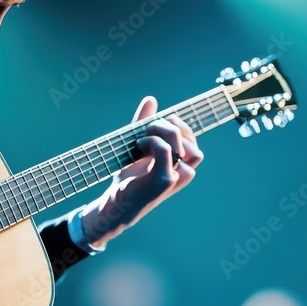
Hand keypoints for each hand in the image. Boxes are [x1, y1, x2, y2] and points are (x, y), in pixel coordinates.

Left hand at [79, 96, 203, 246]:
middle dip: (173, 127)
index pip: (192, 140)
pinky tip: (139, 145)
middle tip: (148, 128)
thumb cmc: (127, 180)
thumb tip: (151, 100)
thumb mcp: (137, 147)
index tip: (157, 123)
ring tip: (145, 137)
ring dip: (165, 133)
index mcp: (180, 166)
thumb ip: (145, 125)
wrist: (113, 206)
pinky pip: (166, 151)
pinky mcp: (163, 181)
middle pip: (193, 142)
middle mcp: (182, 173)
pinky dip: (153, 142)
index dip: (179, 126)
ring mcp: (175, 178)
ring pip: (186, 146)